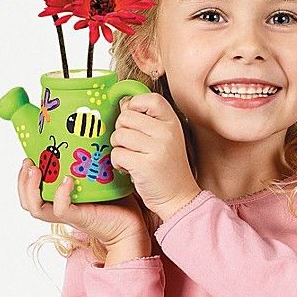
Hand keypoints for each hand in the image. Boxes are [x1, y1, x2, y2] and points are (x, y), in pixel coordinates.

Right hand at [17, 158, 148, 247]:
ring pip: (35, 208)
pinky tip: (67, 180)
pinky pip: (61, 209)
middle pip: (27, 200)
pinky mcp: (79, 219)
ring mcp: (68, 214)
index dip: (24, 176)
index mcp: (60, 197)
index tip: (29, 155)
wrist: (132, 222)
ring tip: (36, 170)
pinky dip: (61, 195)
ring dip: (30, 188)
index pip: (31, 191)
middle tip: (28, 162)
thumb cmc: (117, 199)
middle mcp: (60, 207)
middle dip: (22, 180)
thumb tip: (85, 131)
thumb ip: (86, 160)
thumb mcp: (97, 175)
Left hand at [109, 93, 201, 220]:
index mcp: (172, 122)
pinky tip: (129, 169)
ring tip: (131, 157)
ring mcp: (157, 149)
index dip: (134, 106)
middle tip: (132, 145)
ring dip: (118, 147)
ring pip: (118, 135)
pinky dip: (118, 163)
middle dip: (122, 130)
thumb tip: (123, 103)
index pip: (148, 99)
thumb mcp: (166, 138)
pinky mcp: (145, 165)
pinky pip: (117, 154)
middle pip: (126, 116)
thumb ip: (148, 120)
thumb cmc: (168, 167)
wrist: (179, 197)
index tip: (134, 121)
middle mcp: (166, 132)